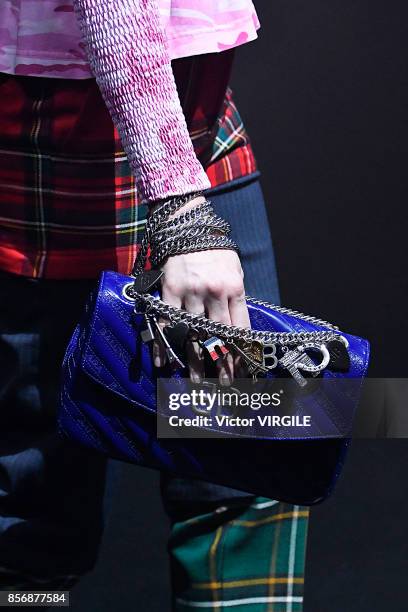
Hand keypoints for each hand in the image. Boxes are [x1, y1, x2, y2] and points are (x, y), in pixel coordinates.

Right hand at [153, 247, 249, 384]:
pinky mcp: (169, 290)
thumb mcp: (234, 269)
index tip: (244, 370)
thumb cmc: (214, 247)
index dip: (242, 352)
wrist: (187, 222)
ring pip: (194, 333)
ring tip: (198, 380)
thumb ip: (235, 296)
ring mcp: (190, 292)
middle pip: (220, 336)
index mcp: (235, 288)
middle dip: (222, 363)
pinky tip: (166, 362)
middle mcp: (214, 293)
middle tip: (225, 383)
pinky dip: (166, 344)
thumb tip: (237, 325)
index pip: (241, 328)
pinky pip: (168, 322)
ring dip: (195, 360)